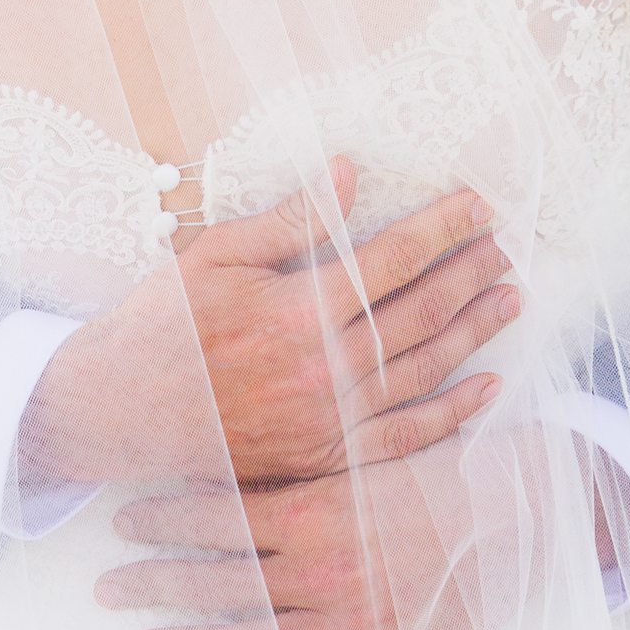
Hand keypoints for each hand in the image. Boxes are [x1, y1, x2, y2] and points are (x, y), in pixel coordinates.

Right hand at [19, 158, 522, 488]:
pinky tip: (486, 389)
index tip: (480, 205)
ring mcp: (328, 419)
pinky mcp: (325, 456)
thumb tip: (347, 173)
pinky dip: (451, 414)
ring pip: (423, 370)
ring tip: (511, 300)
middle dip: (470, 274)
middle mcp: (323, 367)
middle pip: (421, 311)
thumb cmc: (161, 324)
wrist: (118, 412)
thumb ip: (289, 219)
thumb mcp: (216, 254)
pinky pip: (404, 438)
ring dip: (474, 333)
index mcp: (299, 309)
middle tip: (509, 247)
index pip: (393, 258)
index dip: (442, 228)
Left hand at [98, 434, 554, 629]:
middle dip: (152, 584)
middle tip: (107, 587)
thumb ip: (304, 458)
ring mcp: (353, 622)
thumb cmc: (448, 466)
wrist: (527, 508)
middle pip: (216, 584)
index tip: (123, 521)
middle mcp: (323, 570)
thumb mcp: (370, 445)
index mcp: (316, 508)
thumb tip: (236, 455)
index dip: (160, 520)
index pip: (213, 516)